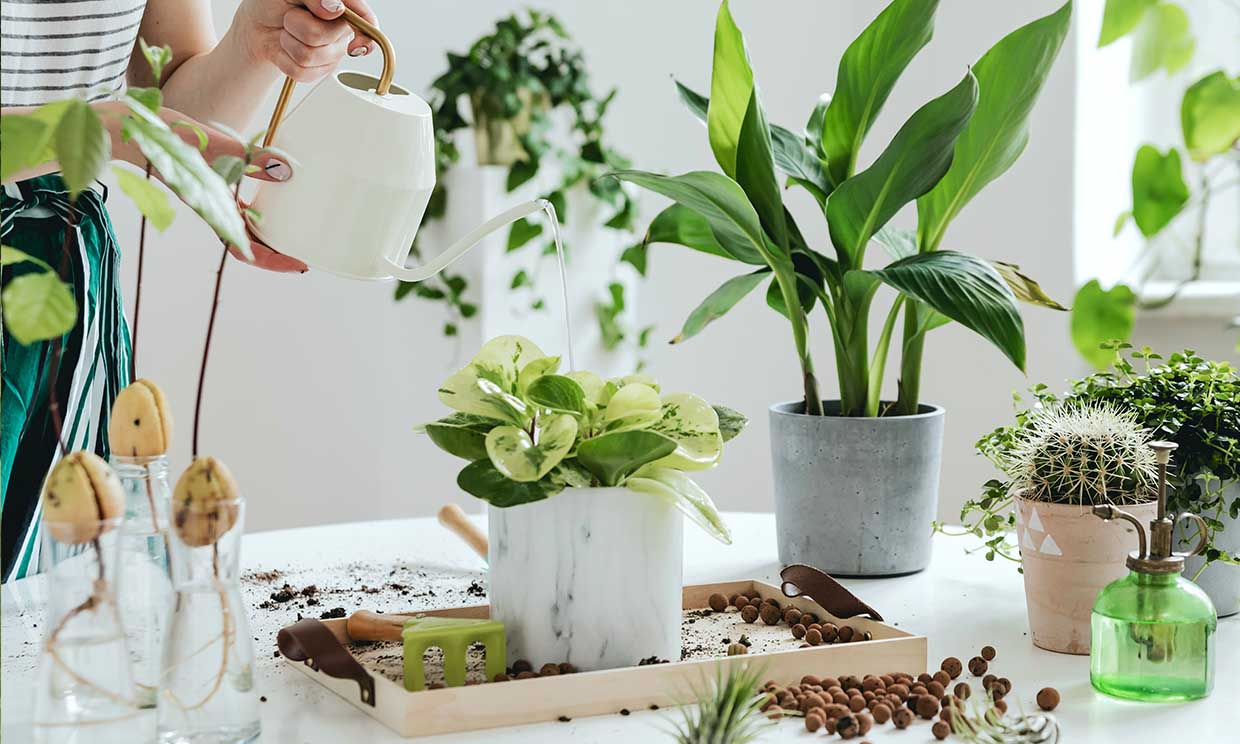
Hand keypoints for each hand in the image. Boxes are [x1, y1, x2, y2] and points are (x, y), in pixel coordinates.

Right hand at [157, 109, 308, 272]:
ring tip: (297, 233)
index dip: (272, 261)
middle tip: (307, 253)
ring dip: (268, 234)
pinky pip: (237, 204)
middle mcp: (212, 207)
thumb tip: (287, 170)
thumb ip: (248, 157)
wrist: (125, 126)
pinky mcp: (209, 182)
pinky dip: (257, 208)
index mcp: (210, 208)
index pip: (244, 249)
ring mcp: (210, 196)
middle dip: (277, 252)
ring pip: (243, 226)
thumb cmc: (159, 135)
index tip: (300, 265)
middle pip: (248, 243)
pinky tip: (275, 198)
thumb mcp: (208, 143)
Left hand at [237, 0, 378, 81]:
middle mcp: (340, 29)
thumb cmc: (273, 2)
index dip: (365, 37)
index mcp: (341, 6)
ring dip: (288, 42)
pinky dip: (285, 60)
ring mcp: (331, 52)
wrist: (257, 26)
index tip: (353, 45)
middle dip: (298, 26)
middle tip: (291, 17)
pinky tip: (286, 49)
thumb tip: (334, 7)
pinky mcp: (318, 71)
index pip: (366, 22)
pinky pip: (303, 72)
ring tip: (286, 31)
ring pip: (310, 56)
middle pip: (325, 37)